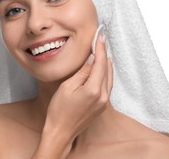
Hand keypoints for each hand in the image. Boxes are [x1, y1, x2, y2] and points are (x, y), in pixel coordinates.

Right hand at [33, 33, 112, 157]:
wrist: (61, 132)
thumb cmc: (59, 110)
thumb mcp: (68, 86)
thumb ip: (83, 72)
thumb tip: (92, 59)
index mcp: (94, 90)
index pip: (100, 63)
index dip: (100, 48)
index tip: (100, 36)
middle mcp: (103, 96)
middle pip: (107, 68)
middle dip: (104, 52)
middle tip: (102, 38)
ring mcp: (104, 102)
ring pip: (109, 76)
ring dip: (106, 62)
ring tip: (102, 49)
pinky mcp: (102, 105)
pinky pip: (108, 85)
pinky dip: (106, 73)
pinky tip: (103, 67)